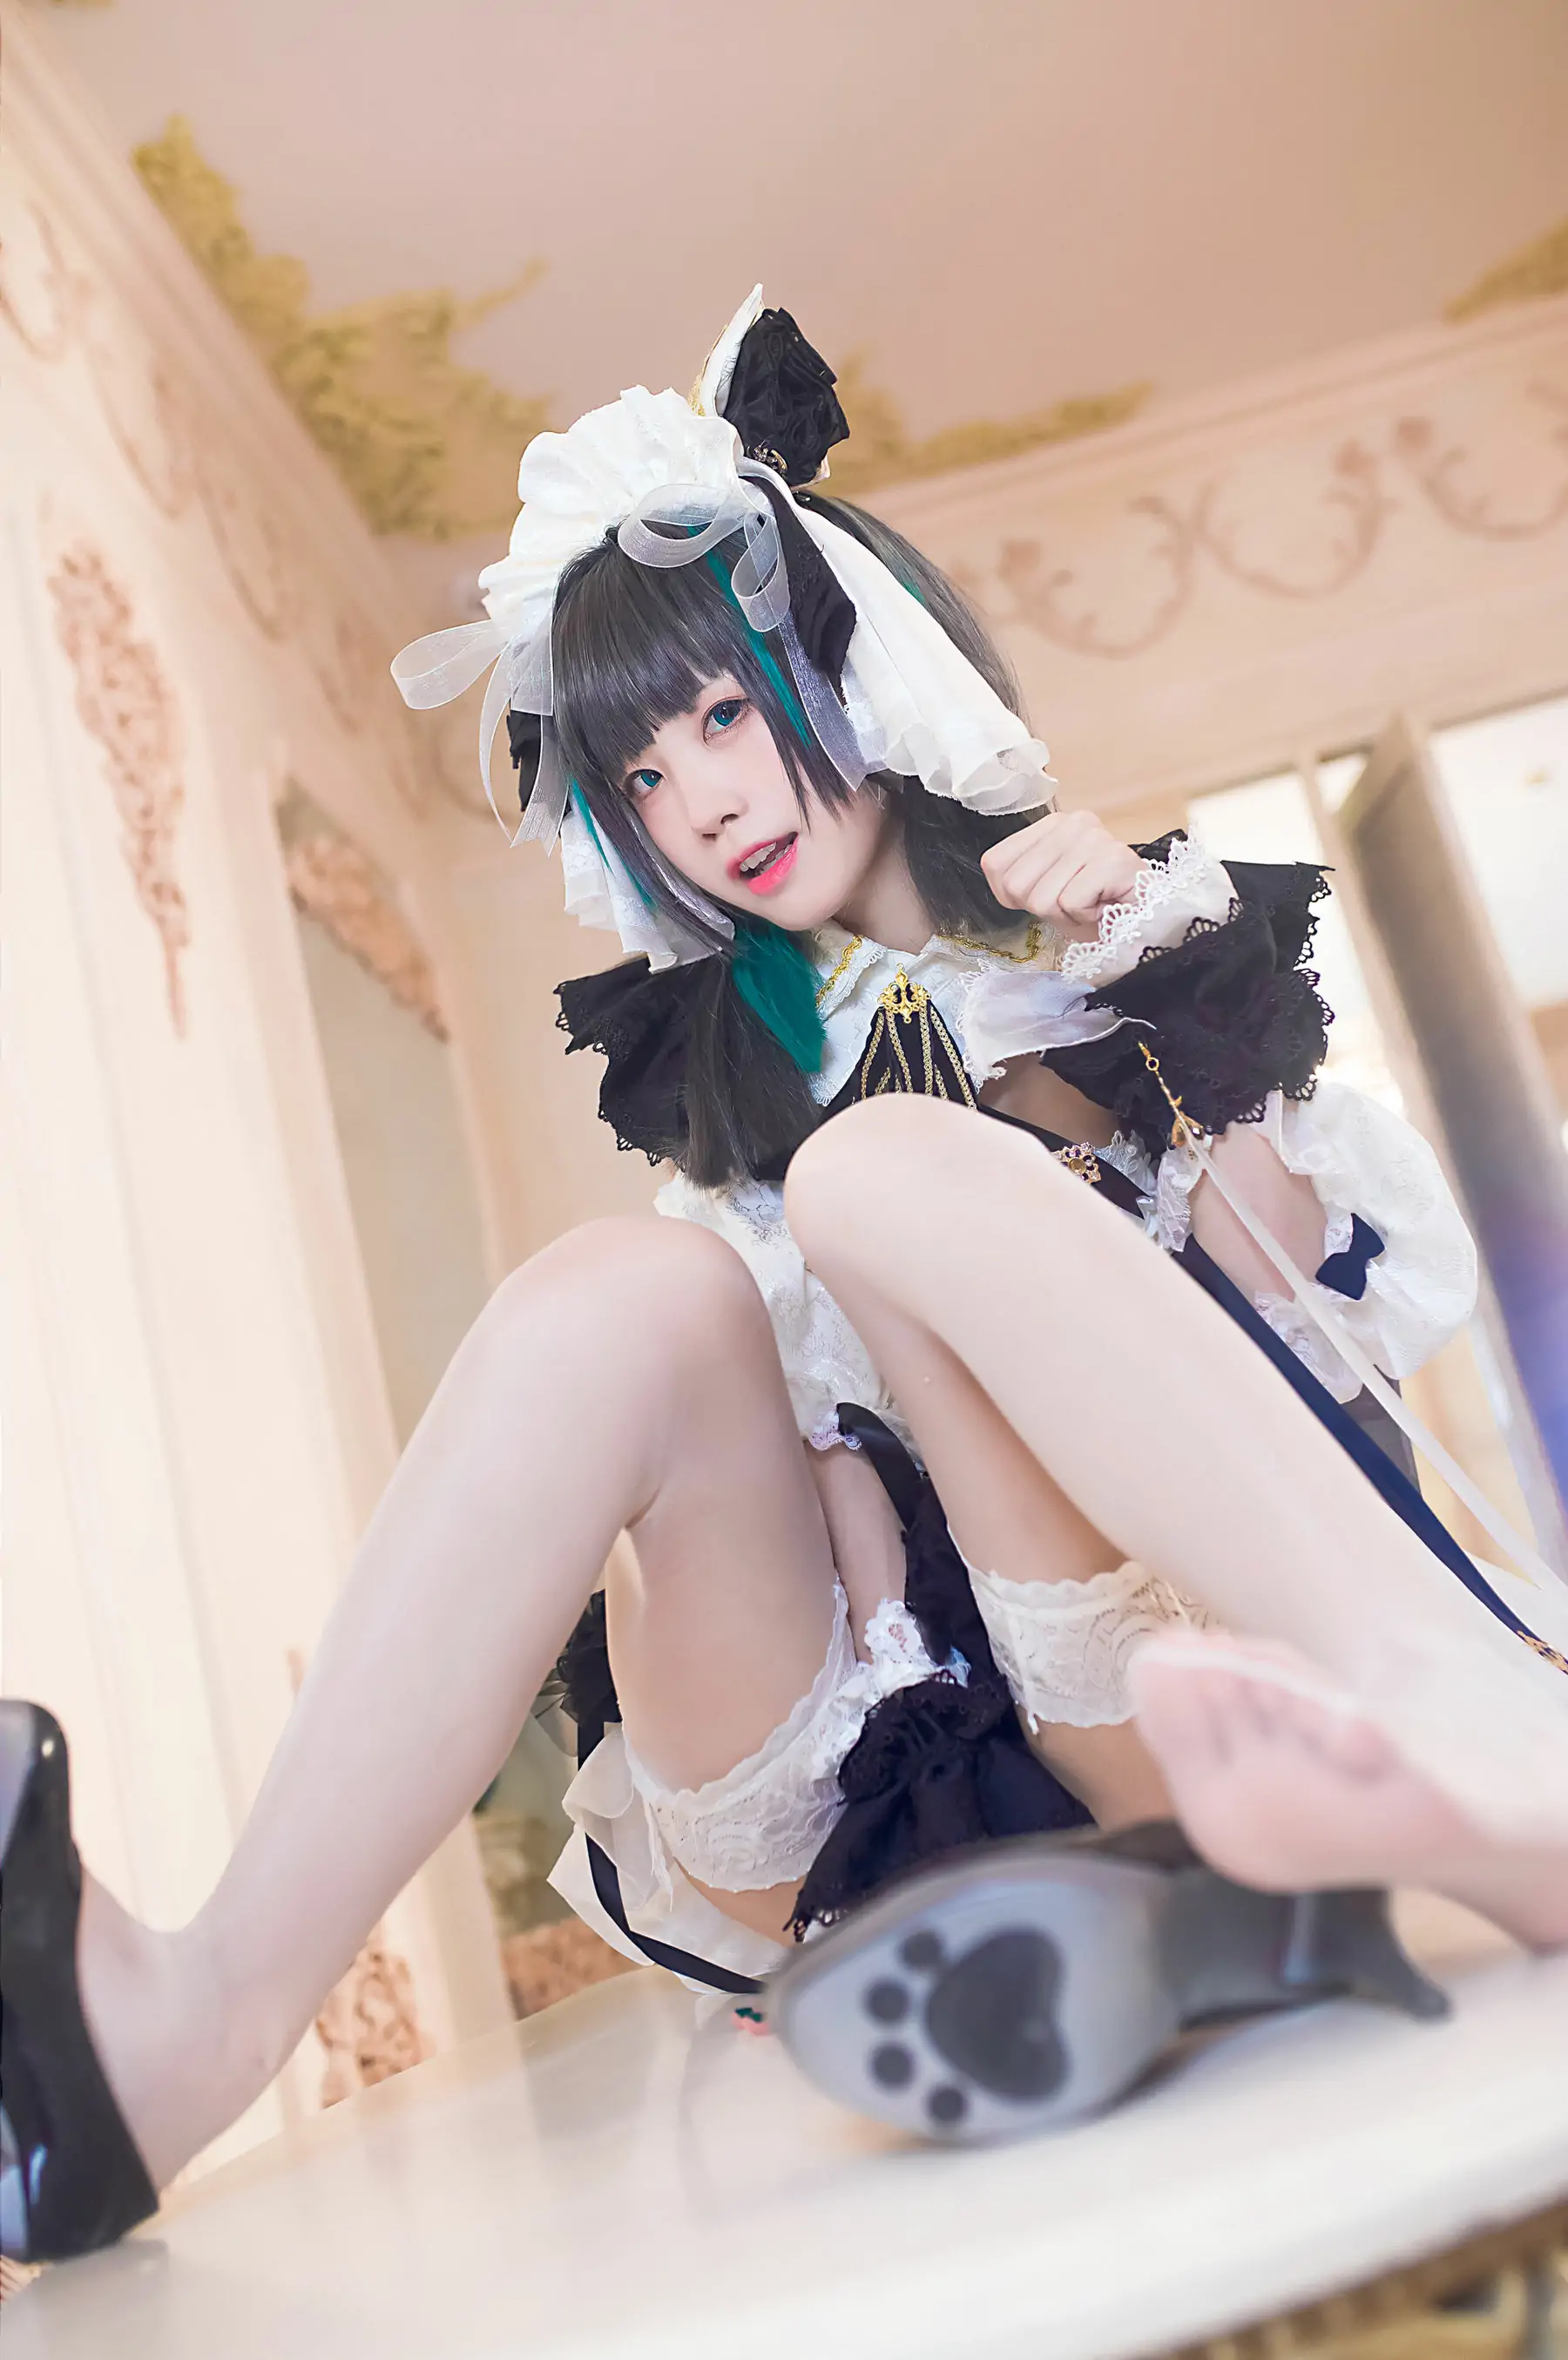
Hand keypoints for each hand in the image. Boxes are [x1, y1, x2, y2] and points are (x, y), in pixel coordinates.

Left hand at [980, 810, 1145, 941]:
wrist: (1146, 924)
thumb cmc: (1097, 908)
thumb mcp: (1047, 889)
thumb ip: (1020, 877)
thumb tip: (1002, 882)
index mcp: (1052, 824)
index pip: (995, 863)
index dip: (1012, 896)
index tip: (1049, 898)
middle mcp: (1074, 822)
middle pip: (1016, 884)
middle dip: (1043, 909)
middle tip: (1075, 905)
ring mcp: (1095, 838)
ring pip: (1041, 898)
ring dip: (1066, 916)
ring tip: (1092, 906)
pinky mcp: (1113, 860)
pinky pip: (1070, 903)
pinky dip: (1085, 918)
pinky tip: (1105, 909)